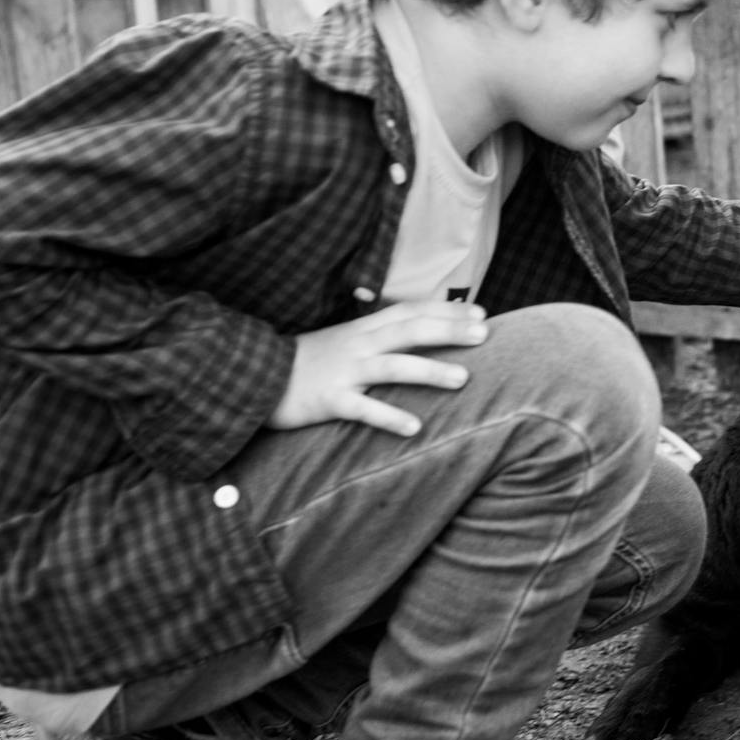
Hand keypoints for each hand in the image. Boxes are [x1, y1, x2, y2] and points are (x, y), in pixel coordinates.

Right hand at [268, 301, 489, 435]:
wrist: (254, 377)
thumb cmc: (310, 361)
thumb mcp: (346, 340)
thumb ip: (380, 335)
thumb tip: (422, 333)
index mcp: (363, 328)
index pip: (411, 312)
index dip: (446, 311)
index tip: (481, 313)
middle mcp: (358, 344)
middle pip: (409, 331)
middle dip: (448, 331)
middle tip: (485, 335)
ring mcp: (344, 371)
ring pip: (393, 367)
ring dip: (429, 371)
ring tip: (463, 379)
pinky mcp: (329, 400)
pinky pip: (363, 409)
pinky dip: (389, 417)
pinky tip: (415, 428)